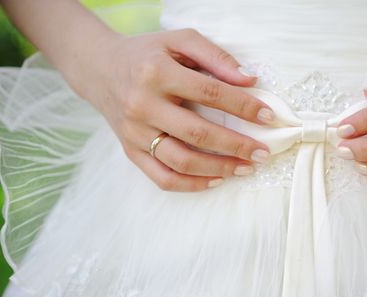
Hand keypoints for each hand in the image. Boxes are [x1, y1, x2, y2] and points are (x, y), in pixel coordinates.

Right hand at [69, 29, 272, 191]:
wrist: (99, 68)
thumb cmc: (146, 54)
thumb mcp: (179, 40)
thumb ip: (214, 56)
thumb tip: (249, 80)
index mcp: (157, 73)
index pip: (210, 93)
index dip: (243, 106)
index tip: (267, 117)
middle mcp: (143, 105)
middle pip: (197, 133)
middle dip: (236, 146)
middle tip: (262, 152)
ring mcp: (135, 132)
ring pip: (180, 161)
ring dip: (218, 169)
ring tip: (245, 168)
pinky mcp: (130, 151)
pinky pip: (161, 177)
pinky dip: (191, 185)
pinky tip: (215, 180)